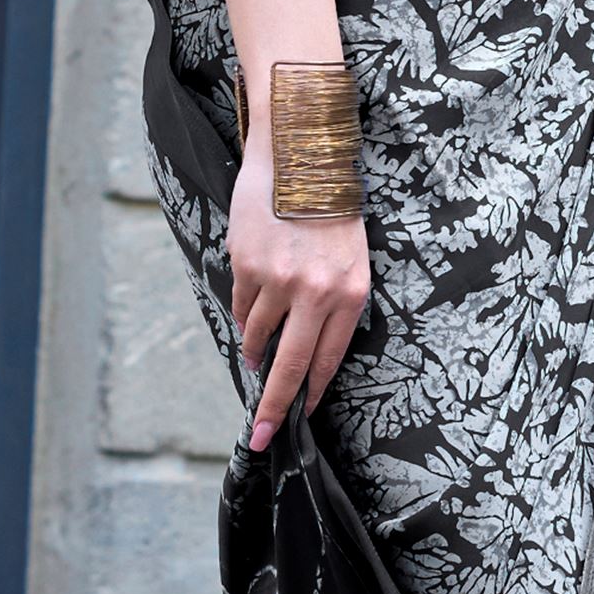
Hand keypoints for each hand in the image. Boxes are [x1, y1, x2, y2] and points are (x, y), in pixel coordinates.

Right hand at [229, 153, 369, 450]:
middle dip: (275, 408)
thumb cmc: (333, 212)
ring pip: (259, 335)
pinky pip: (242, 306)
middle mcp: (316, 292)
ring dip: (256, 350)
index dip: (310, 393)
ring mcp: (278, 279)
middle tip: (261, 436)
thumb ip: (334, 306)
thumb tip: (305, 354)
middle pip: (290, 366)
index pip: (327, 360)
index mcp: (350, 294)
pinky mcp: (248, 264)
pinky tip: (251, 308)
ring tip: (256, 354)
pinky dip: (244, 314)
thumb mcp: (352, 261)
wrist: (303, 157)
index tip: (299, 417)